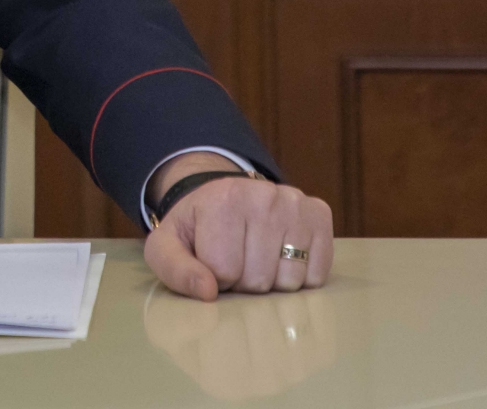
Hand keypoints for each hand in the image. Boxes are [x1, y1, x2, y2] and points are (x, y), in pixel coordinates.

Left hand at [143, 156, 332, 299]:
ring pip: (290, 282)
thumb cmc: (196, 229)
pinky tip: (281, 256)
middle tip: (236, 261)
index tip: (212, 261)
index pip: (223, 272)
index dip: (216, 278)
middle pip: (258, 280)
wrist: (223, 199)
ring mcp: (295, 203)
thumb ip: (176, 270)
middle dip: (244, 282)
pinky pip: (317, 276)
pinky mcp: (319, 214)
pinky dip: (300, 277)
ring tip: (257, 258)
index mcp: (222, 200)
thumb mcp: (167, 246)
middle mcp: (264, 195)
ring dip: (272, 282)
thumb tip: (207, 291)